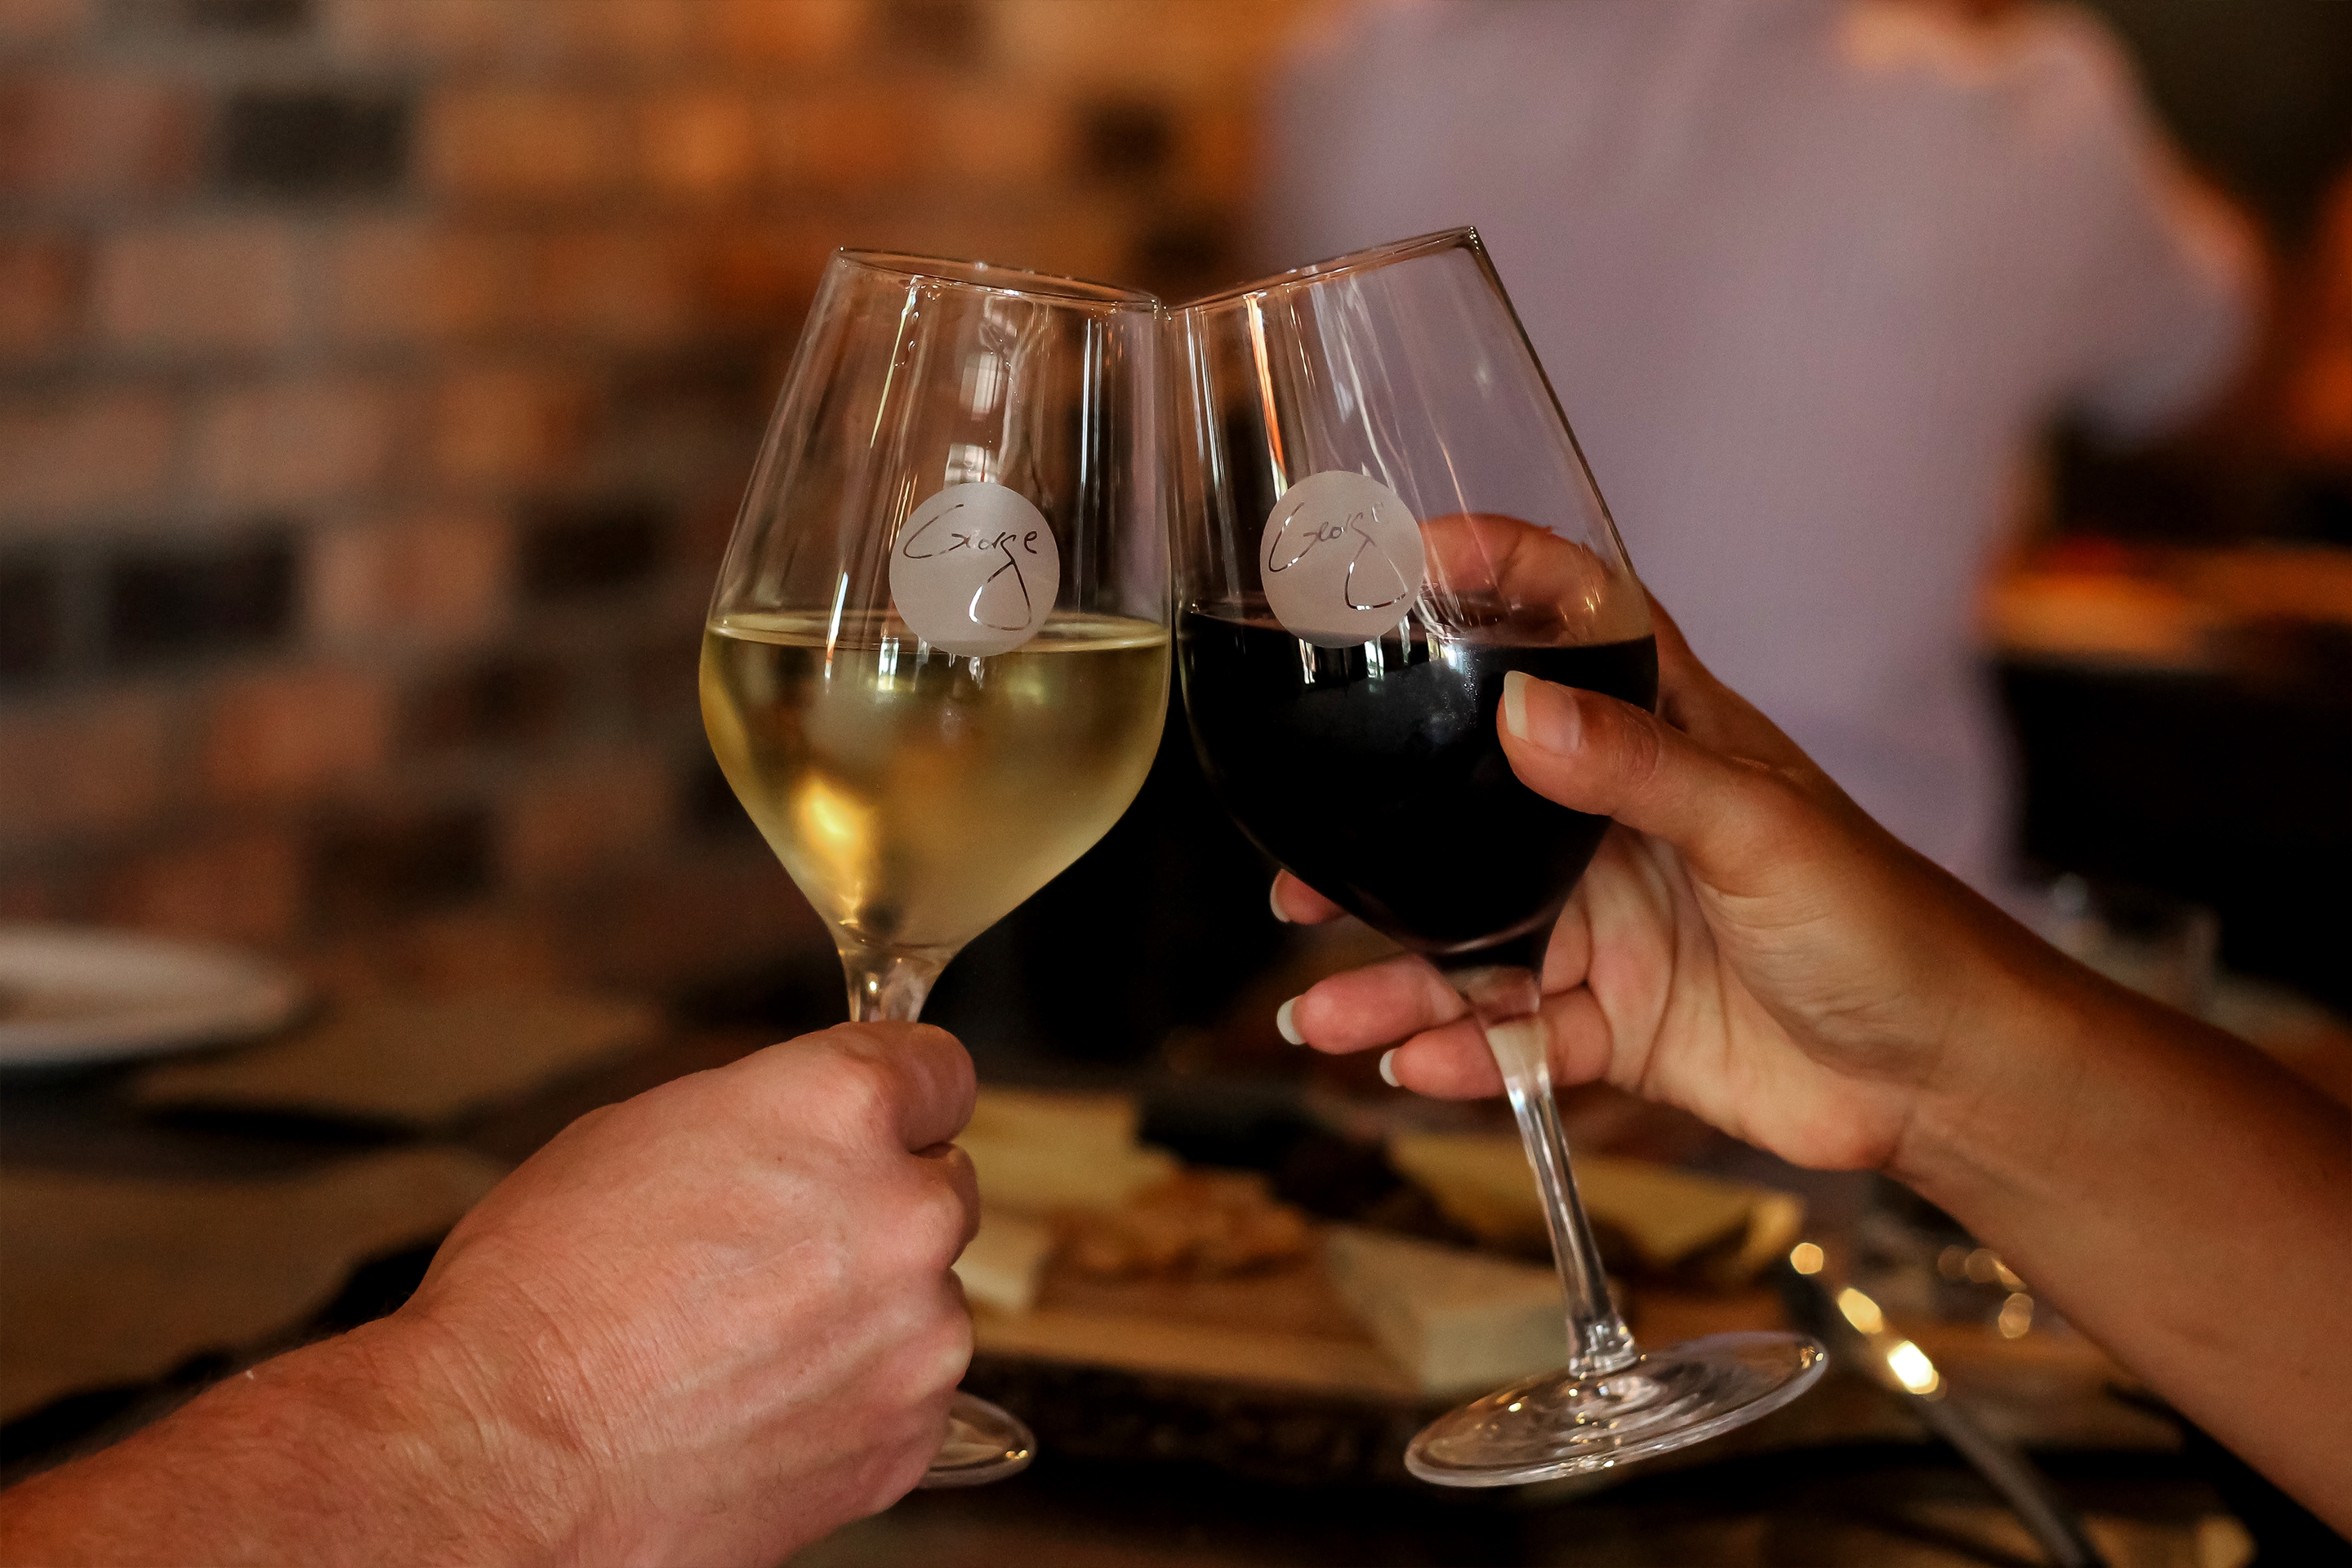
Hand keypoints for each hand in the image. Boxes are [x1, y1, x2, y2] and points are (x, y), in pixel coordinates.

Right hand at [395, 1021, 978, 1564]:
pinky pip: (910, 1393)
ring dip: (868, 1309)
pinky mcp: (908, 1436)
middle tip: (784, 1247)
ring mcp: (918, 1334)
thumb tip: (802, 1137)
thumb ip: (764, 1122)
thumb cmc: (542, 1293)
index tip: (888, 1119)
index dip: (905, 1096)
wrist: (506, 1457)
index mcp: (841, 1109)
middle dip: (879, 1206)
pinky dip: (854, 1395)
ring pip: (927, 1298)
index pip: (941, 1071)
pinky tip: (761, 1402)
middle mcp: (903, 1212)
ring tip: (749, 1342)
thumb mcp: (641, 1133)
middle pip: (942, 1187)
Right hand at [1274, 604, 2064, 1174]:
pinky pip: (1515, 1038)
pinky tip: (1415, 1070)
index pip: (1573, 627)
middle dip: (1377, 848)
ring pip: (1471, 946)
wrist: (1942, 1076)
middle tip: (1296, 877)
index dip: (1497, 577)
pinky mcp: (1613, 1022)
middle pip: (1470, 815)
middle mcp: (1613, 823)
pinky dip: (1464, 1059)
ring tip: (1325, 1018)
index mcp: (1664, 739)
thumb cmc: (1886, 922)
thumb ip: (1639, 770)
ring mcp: (1607, 926)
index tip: (1402, 558)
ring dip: (1396, 983)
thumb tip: (1520, 712)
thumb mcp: (1761, 830)